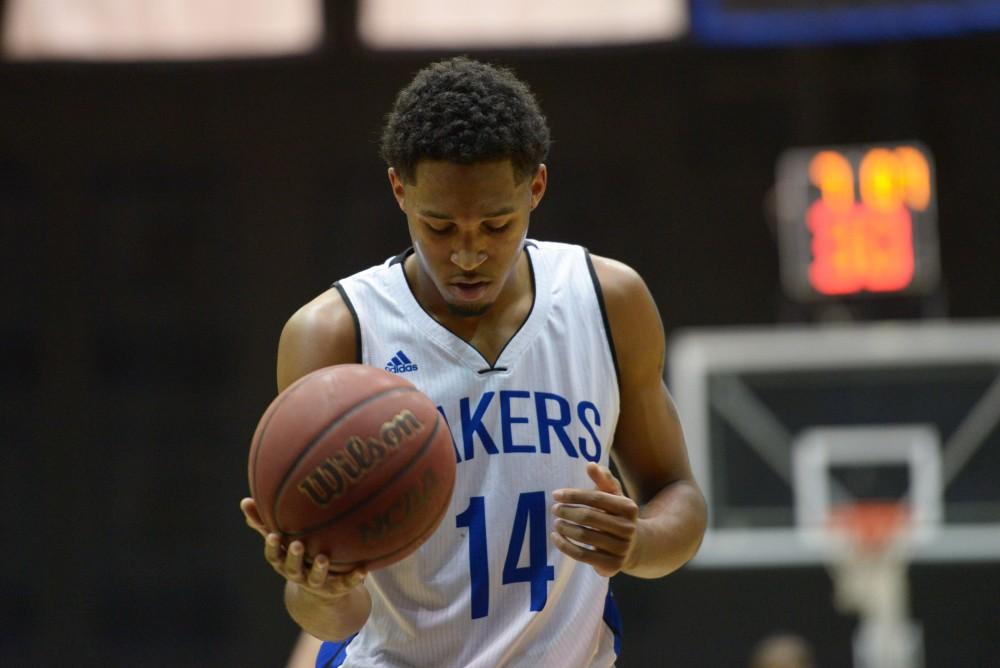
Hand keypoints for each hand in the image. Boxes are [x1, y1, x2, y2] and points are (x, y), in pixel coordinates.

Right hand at [240, 497, 365, 600]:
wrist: (321, 592)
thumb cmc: (298, 556)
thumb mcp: (283, 541)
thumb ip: (265, 523)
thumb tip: (245, 501)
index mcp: (284, 562)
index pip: (274, 556)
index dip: (272, 548)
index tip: (273, 535)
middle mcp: (298, 574)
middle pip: (292, 569)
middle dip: (294, 558)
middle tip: (297, 544)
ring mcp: (318, 583)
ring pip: (316, 578)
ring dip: (319, 569)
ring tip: (323, 558)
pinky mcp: (337, 588)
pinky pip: (346, 584)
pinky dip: (354, 578)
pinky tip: (364, 570)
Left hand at [550, 463, 639, 576]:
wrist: (634, 546)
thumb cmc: (617, 515)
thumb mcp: (614, 495)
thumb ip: (603, 479)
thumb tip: (590, 465)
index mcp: (629, 507)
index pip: (596, 498)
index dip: (573, 495)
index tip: (556, 494)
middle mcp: (628, 528)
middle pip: (589, 517)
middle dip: (567, 511)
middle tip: (554, 509)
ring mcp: (621, 549)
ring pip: (584, 536)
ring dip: (564, 528)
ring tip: (556, 522)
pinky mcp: (612, 565)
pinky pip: (582, 555)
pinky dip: (565, 546)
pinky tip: (556, 538)